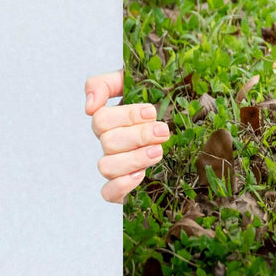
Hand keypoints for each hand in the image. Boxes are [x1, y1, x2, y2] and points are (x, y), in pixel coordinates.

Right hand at [85, 70, 167, 203]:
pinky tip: (141, 175)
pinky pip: (108, 193)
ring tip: (158, 151)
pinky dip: (122, 185)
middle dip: (138, 136)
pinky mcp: (123, 187)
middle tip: (163, 131)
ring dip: (134, 158)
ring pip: (106, 166)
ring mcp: (115, 165)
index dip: (126, 116)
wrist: (185, 125)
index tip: (151, 112)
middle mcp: (109, 143)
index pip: (101, 118)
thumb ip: (106, 84)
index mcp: (110, 120)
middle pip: (108, 141)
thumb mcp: (134, 82)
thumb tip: (89, 106)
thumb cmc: (158, 102)